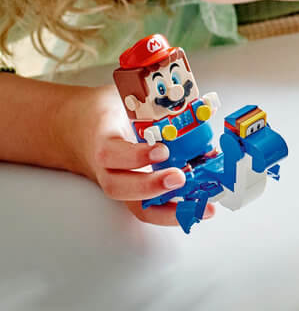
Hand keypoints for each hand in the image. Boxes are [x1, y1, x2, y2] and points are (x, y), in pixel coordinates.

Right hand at [59, 85, 214, 227]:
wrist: (79, 128)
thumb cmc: (108, 112)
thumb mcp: (127, 99)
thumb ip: (158, 102)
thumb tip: (206, 105)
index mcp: (103, 139)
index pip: (112, 152)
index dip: (136, 155)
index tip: (162, 150)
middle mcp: (107, 168)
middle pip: (118, 187)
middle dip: (150, 186)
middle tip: (179, 178)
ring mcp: (119, 183)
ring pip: (134, 205)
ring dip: (167, 209)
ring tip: (199, 206)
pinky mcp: (131, 192)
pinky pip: (148, 207)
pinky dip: (172, 211)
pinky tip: (198, 209)